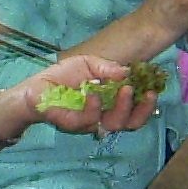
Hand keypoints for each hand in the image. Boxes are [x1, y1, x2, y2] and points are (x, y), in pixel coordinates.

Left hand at [5, 53, 154, 138]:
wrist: (34, 88)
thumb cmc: (62, 77)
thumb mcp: (88, 64)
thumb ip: (107, 68)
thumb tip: (127, 72)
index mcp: (110, 104)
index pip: (134, 111)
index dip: (146, 104)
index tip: (153, 90)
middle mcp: (103, 117)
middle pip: (130, 123)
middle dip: (142, 109)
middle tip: (145, 93)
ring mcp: (89, 123)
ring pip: (114, 125)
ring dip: (123, 107)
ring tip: (124, 90)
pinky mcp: (72, 124)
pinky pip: (88, 121)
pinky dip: (94, 107)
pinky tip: (94, 93)